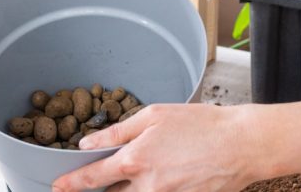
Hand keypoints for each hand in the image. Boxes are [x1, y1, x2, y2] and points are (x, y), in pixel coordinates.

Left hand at [52, 104, 263, 191]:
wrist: (242, 145)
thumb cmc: (201, 124)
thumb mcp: (155, 116)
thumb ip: (117, 132)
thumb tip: (87, 143)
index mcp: (135, 160)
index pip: (93, 178)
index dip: (72, 183)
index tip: (57, 187)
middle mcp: (147, 186)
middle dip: (102, 189)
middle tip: (97, 178)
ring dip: (128, 191)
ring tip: (142, 171)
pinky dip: (151, 191)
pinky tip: (165, 175)